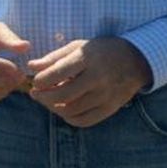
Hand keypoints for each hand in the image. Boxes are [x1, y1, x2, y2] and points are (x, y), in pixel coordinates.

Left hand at [26, 37, 151, 126]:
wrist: (135, 60)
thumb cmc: (101, 51)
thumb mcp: (77, 46)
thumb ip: (54, 57)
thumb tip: (31, 67)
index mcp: (88, 58)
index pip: (58, 73)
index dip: (41, 80)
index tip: (35, 81)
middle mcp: (97, 78)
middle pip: (63, 95)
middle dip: (43, 96)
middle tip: (35, 93)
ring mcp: (105, 95)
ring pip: (72, 110)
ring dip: (53, 108)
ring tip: (47, 100)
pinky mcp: (110, 108)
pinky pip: (85, 120)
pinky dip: (69, 118)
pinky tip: (62, 109)